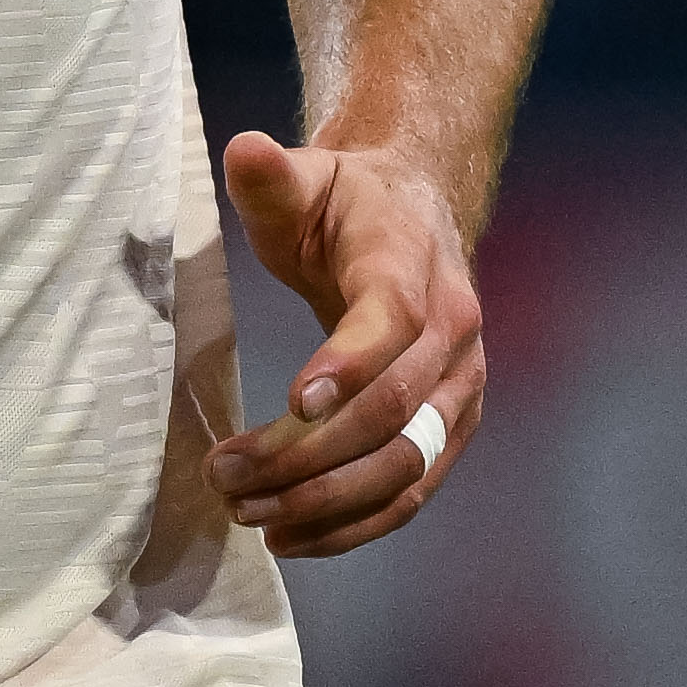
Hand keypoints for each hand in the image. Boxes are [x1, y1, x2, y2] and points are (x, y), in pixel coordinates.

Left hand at [213, 131, 480, 557]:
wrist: (415, 219)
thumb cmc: (346, 204)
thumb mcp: (306, 178)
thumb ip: (272, 177)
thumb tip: (245, 150)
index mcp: (414, 268)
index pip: (391, 322)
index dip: (348, 363)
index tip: (290, 401)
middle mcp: (453, 335)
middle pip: (391, 411)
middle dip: (308, 454)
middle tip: (227, 478)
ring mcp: (459, 390)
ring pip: (405, 465)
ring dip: (326, 501)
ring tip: (247, 513)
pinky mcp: (449, 429)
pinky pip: (412, 491)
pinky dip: (356, 524)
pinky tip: (290, 537)